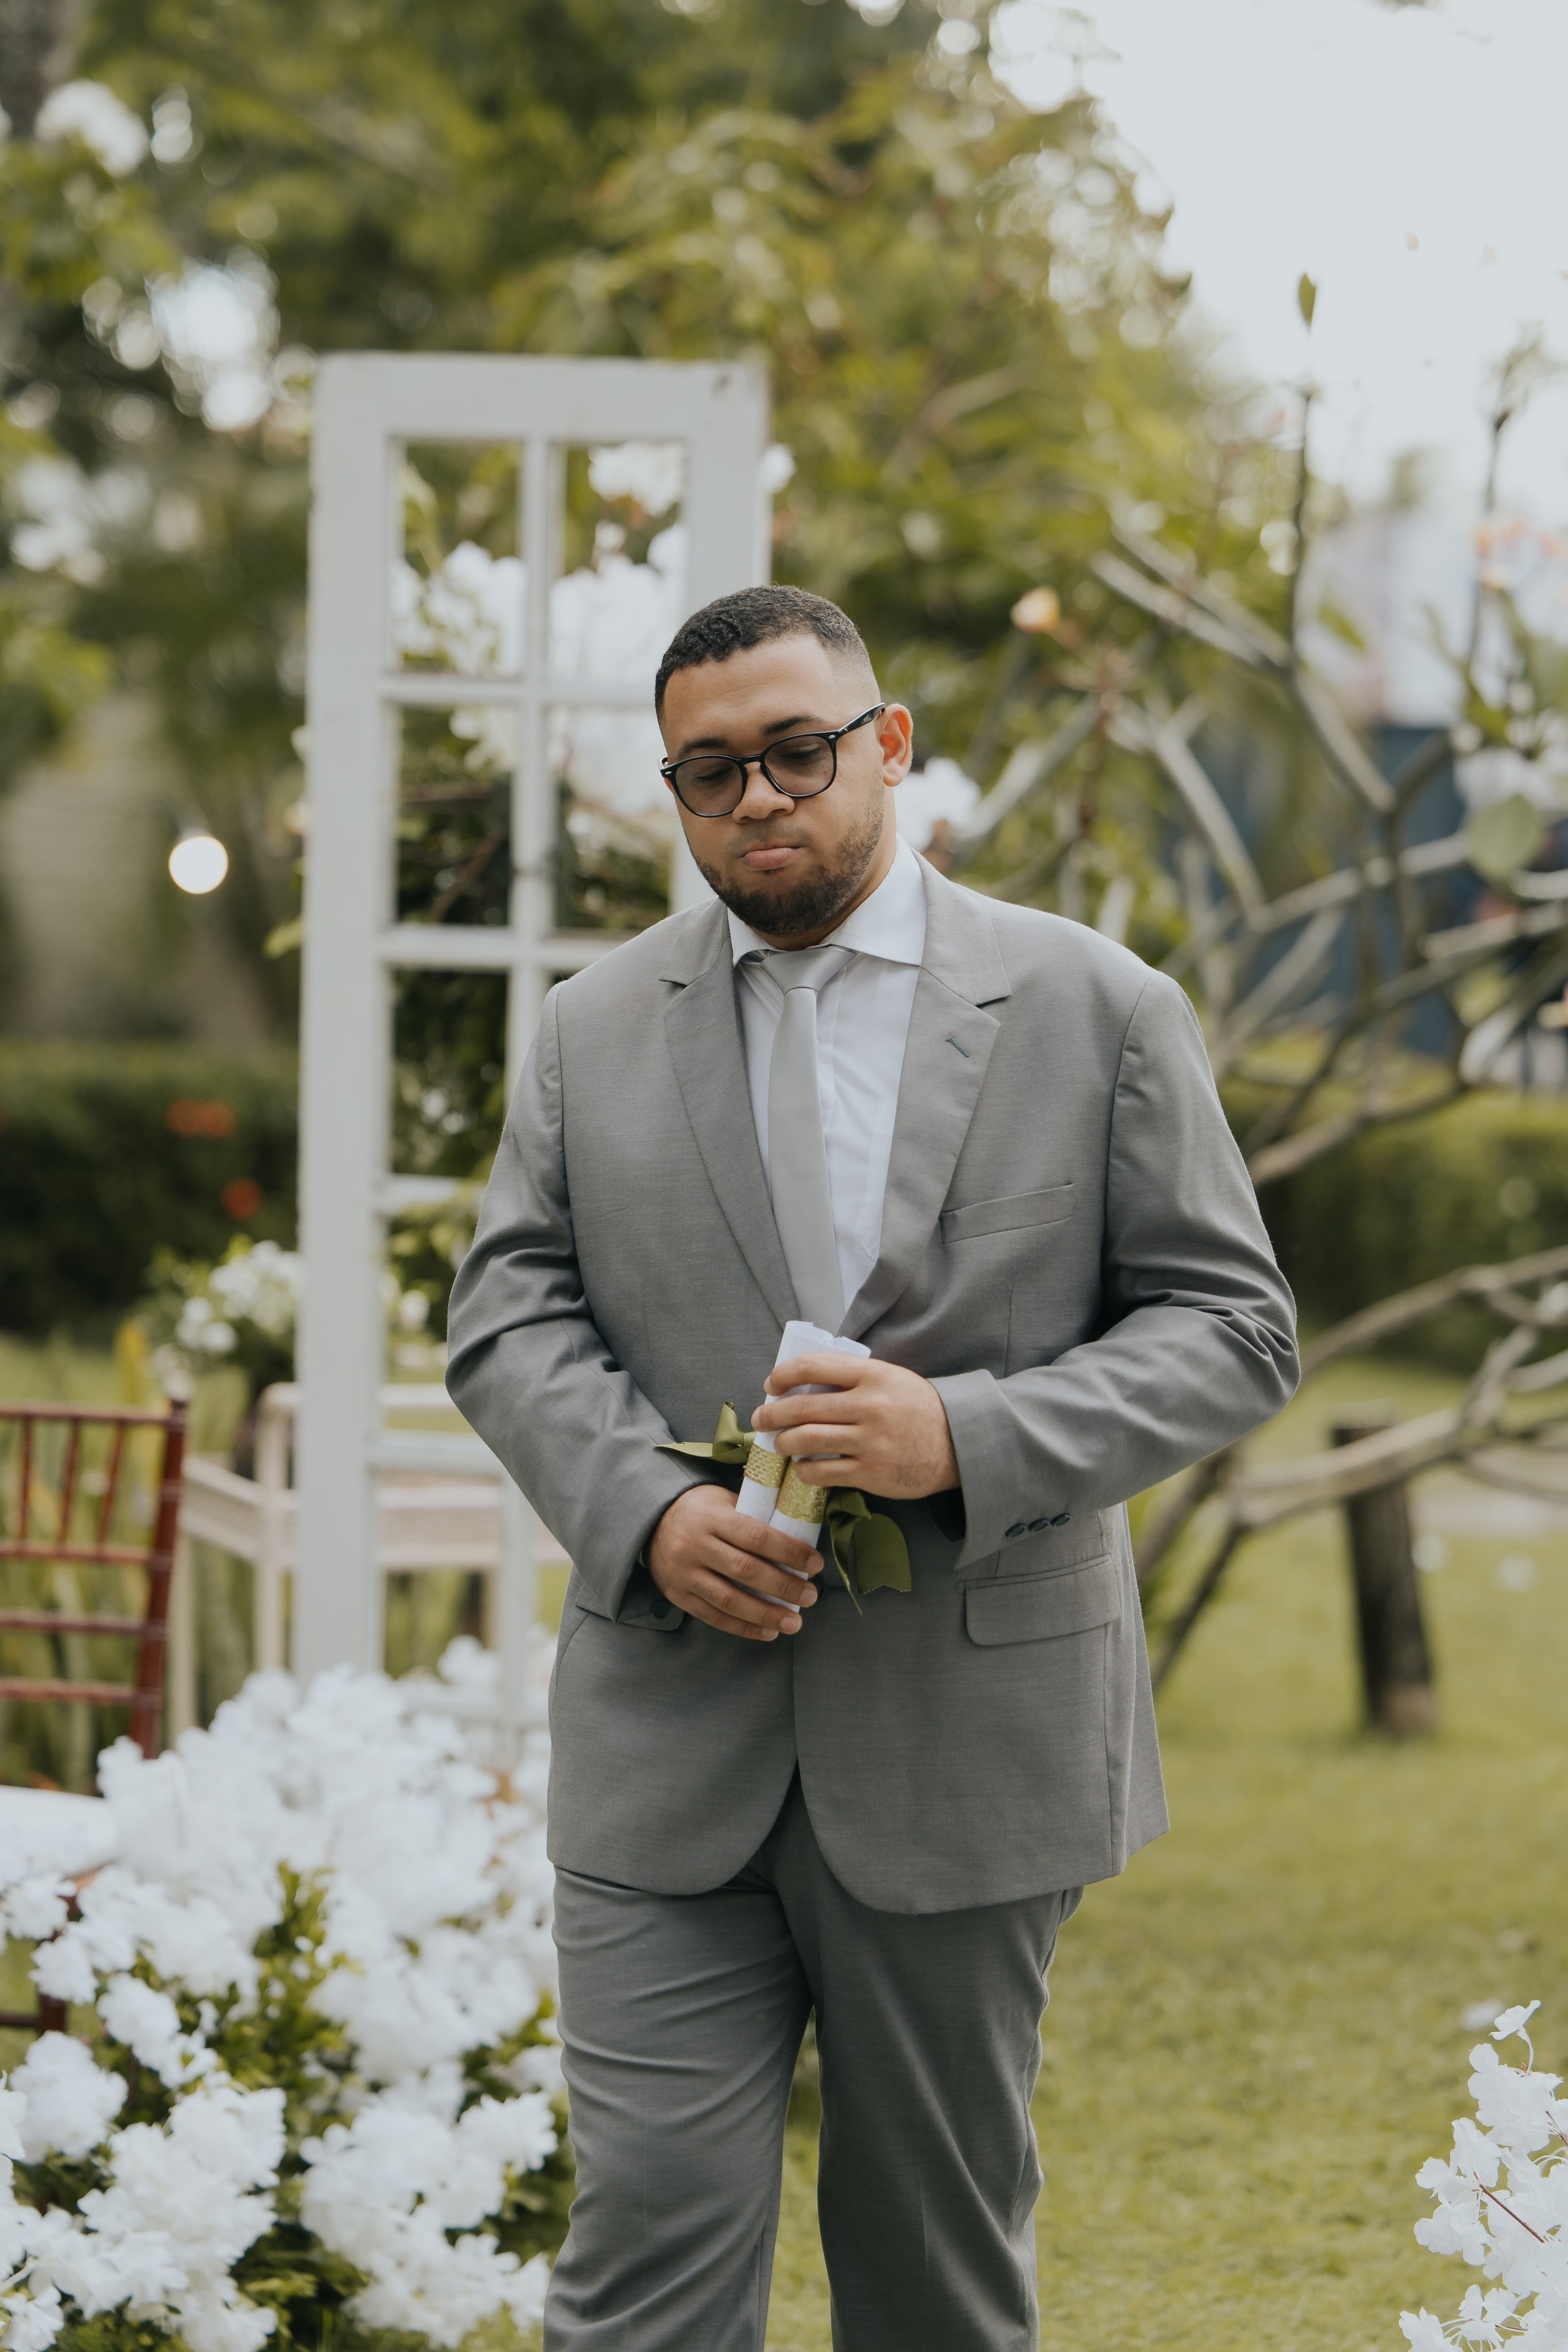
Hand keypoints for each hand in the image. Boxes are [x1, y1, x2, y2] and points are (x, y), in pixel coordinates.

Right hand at [646, 1483, 822, 1640]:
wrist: (651, 1522)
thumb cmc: (700, 1510)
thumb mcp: (723, 1500)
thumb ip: (753, 1517)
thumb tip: (798, 1540)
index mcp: (711, 1517)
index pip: (757, 1536)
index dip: (789, 1552)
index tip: (815, 1564)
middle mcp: (695, 1546)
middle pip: (746, 1571)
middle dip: (783, 1586)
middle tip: (810, 1596)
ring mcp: (685, 1574)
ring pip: (730, 1600)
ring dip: (766, 1614)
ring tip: (794, 1622)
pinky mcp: (679, 1596)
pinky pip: (714, 1617)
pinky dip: (743, 1627)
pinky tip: (768, 1631)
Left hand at [752, 1353, 959, 1500]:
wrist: (957, 1444)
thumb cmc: (917, 1408)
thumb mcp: (889, 1379)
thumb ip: (851, 1379)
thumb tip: (801, 1384)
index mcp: (872, 1375)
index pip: (813, 1367)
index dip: (783, 1375)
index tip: (771, 1384)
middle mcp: (869, 1406)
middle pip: (802, 1408)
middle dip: (771, 1414)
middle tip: (760, 1420)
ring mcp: (870, 1442)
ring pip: (807, 1440)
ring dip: (784, 1443)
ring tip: (780, 1444)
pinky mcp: (871, 1473)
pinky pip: (823, 1472)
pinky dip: (804, 1470)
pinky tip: (803, 1467)